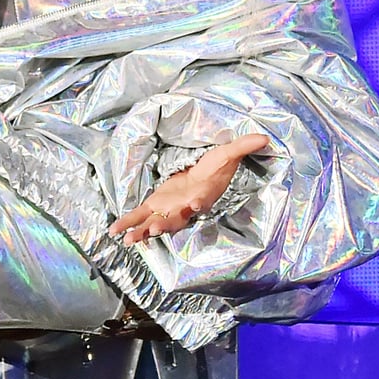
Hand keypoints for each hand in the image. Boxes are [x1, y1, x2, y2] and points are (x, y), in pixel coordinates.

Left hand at [108, 134, 271, 244]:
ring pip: (155, 223)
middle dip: (165, 224)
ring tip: (129, 240)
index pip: (200, 201)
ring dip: (143, 231)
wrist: (204, 177)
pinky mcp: (155, 205)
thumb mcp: (228, 153)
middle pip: (175, 219)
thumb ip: (242, 146)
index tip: (194, 205)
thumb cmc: (215, 168)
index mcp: (201, 195)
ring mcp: (169, 209)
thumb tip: (265, 138)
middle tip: (154, 229)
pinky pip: (139, 216)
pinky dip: (127, 223)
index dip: (197, 204)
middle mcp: (184, 208)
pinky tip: (114, 231)